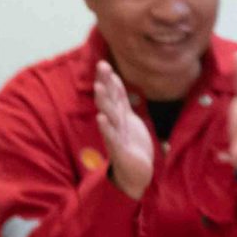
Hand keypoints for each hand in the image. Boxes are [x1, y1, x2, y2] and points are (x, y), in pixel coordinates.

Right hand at [92, 60, 153, 198]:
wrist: (135, 173)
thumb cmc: (131, 145)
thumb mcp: (128, 119)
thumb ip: (121, 100)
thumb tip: (115, 80)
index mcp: (119, 116)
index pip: (114, 94)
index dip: (109, 80)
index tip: (104, 63)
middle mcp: (115, 124)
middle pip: (109, 100)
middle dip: (105, 83)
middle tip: (102, 66)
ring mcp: (116, 136)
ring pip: (109, 116)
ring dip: (104, 101)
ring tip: (100, 87)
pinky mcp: (119, 151)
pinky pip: (111, 137)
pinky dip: (106, 127)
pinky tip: (101, 117)